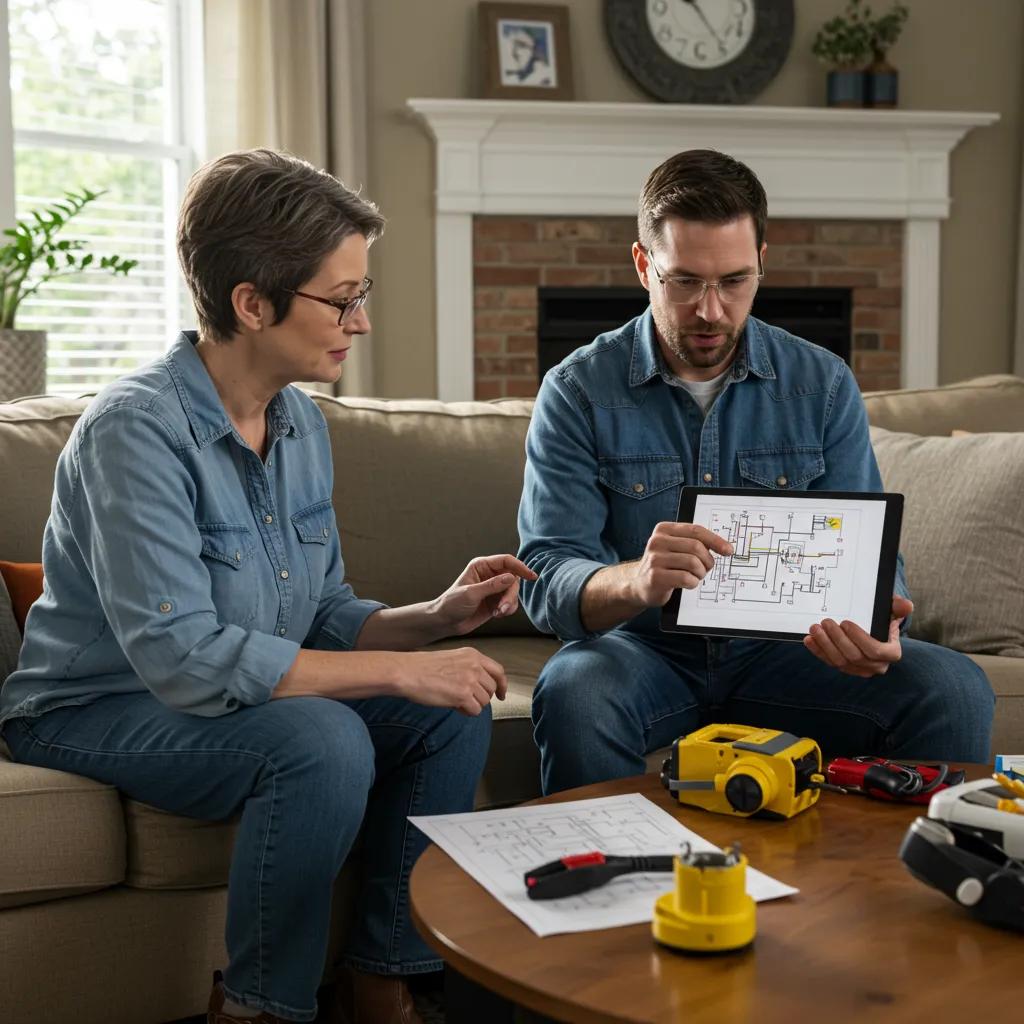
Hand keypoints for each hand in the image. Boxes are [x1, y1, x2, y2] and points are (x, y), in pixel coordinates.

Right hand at [392, 647, 507, 714]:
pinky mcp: (463, 695)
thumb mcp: (453, 658)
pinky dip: (466, 712)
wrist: (407, 672)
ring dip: (472, 705)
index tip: (501, 695)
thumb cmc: (423, 667)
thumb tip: (480, 687)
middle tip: (465, 699)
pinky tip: (454, 706)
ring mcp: (470, 680)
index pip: (498, 671)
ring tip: (455, 700)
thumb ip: (470, 668)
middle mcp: (475, 666)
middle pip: (491, 689)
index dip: (502, 685)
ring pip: (484, 702)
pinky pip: (475, 711)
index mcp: (473, 655)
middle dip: (481, 698)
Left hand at [432, 554, 538, 636]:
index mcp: (481, 566)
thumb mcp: (471, 593)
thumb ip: (492, 585)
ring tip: (498, 613)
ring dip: (509, 604)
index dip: (520, 567)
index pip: (506, 561)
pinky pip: (511, 603)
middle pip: (513, 578)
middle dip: (511, 594)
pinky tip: (496, 614)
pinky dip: (507, 610)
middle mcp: (490, 575)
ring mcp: (494, 588)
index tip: (531, 576)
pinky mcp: (496, 601)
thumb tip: (512, 577)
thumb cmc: (452, 604)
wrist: (445, 622)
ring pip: (513, 592)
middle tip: (503, 607)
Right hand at [628, 522, 734, 607]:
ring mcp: (655, 559)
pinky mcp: (655, 577)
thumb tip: (724, 547)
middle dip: (707, 561)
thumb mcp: (675, 548)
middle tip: (705, 569)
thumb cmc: (664, 566)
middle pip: (696, 547)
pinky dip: (692, 583)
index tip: (728, 551)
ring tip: (695, 577)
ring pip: (693, 563)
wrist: (638, 584)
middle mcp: (657, 541)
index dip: (715, 540)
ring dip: (700, 573)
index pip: (696, 530)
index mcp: (664, 529)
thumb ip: (694, 543)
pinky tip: (687, 584)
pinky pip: (686, 578)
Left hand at [804, 596, 913, 677]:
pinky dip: (818, 651)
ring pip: (840, 661)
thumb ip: (898, 607)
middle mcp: (876, 665)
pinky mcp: (844, 668)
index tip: (846, 622)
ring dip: (825, 645)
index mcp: (891, 653)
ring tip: (815, 628)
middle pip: (854, 656)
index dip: (859, 638)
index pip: (875, 650)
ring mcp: (859, 669)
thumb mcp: (891, 611)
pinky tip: (809, 640)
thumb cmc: (882, 619)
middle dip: (837, 639)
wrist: (873, 629)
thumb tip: (906, 605)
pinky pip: (829, 662)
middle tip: (826, 622)